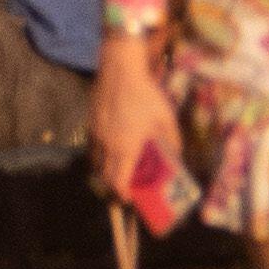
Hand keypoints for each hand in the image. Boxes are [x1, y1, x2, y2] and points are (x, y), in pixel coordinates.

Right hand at [88, 49, 184, 218]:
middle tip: (126, 187)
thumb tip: (176, 155)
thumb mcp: (166, 119)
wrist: (119, 70)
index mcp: (126, 148)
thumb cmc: (145, 95)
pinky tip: (112, 145)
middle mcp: (107, 144)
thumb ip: (172, 141)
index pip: (118, 180)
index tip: (129, 199)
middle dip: (113, 185)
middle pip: (104, 174)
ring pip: (96, 160)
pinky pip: (93, 144)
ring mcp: (96, 133)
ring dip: (105, 169)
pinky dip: (100, 152)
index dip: (122, 194)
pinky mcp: (91, 121)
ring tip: (118, 167)